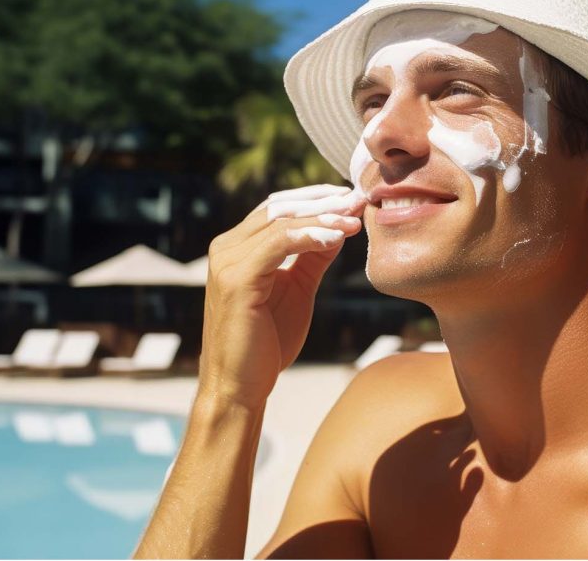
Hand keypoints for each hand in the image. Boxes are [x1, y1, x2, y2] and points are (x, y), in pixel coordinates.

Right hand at [199, 184, 365, 405]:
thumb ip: (312, 257)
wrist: (240, 388)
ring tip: (355, 218)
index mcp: (237, 248)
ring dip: (323, 216)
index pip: (279, 207)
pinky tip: (337, 237)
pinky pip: (277, 244)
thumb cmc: (266, 344)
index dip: (318, 199)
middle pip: (279, 207)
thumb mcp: (297, 290)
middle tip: (360, 199)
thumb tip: (339, 227)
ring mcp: (227, 262)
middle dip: (324, 201)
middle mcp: (226, 248)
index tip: (354, 198)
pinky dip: (310, 235)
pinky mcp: (235, 280)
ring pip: (280, 220)